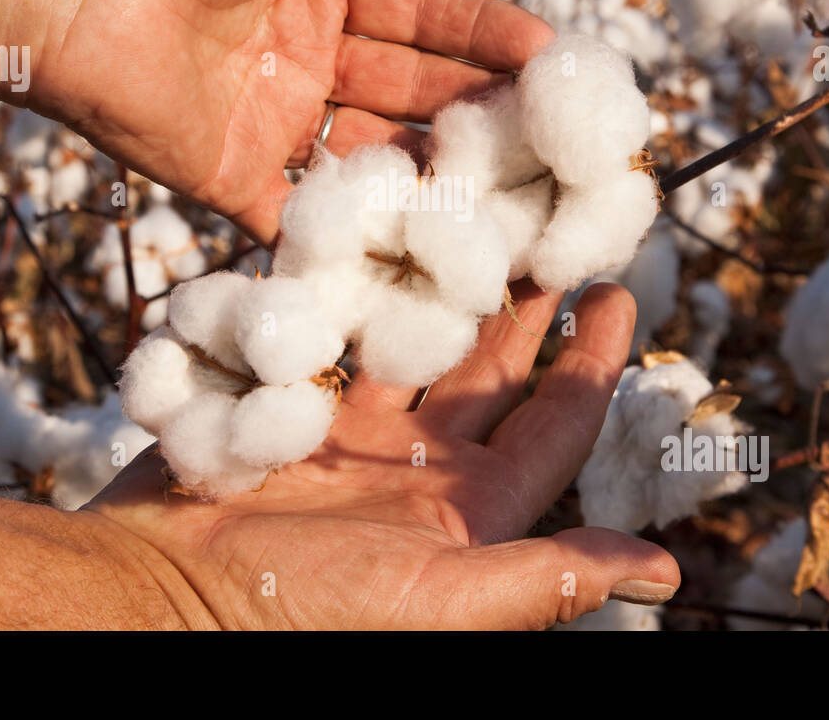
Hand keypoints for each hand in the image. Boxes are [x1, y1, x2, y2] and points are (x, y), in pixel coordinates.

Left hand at [0, 0, 551, 242]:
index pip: (423, 16)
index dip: (486, 36)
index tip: (553, 58)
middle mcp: (305, 60)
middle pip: (412, 90)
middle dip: (479, 110)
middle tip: (553, 139)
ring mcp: (273, 124)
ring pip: (375, 156)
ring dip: (437, 174)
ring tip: (513, 197)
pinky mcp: (234, 182)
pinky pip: (306, 218)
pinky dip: (357, 236)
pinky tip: (428, 249)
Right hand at [0, 284, 678, 628]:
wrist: (160, 603)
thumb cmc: (306, 617)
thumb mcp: (440, 602)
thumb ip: (546, 579)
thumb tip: (668, 575)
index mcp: (470, 511)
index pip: (554, 423)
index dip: (591, 360)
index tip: (616, 288)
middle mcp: (419, 469)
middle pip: (486, 369)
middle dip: (517, 301)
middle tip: (543, 223)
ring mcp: (352, 437)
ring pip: (411, 340)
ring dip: (437, 282)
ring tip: (463, 211)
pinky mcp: (290, 411)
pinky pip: (335, 339)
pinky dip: (354, 292)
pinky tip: (372, 235)